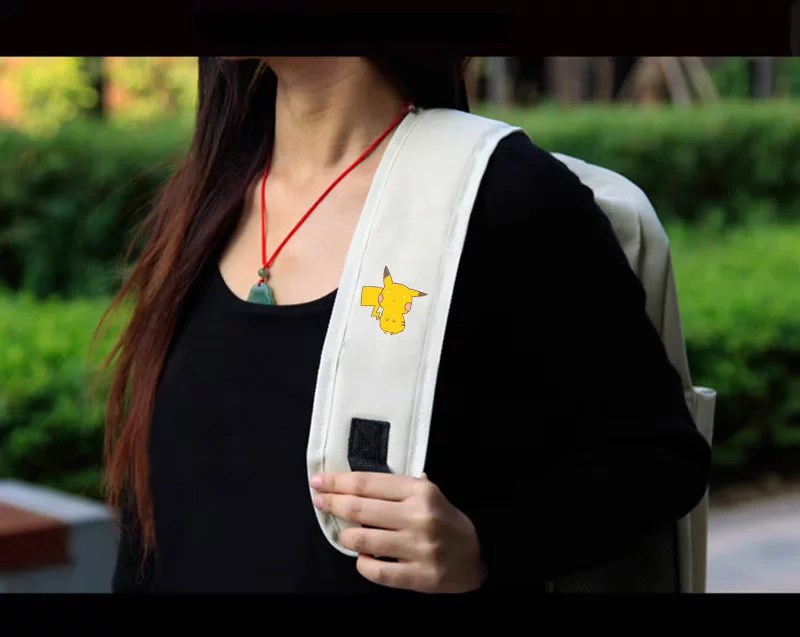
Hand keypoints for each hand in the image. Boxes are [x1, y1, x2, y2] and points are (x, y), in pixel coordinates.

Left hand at [310, 471, 486, 592]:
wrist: (475, 557)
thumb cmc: (445, 521)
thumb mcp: (429, 494)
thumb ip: (397, 487)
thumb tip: (354, 481)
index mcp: (420, 491)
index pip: (367, 483)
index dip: (338, 481)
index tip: (319, 481)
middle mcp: (417, 517)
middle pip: (359, 508)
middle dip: (333, 503)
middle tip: (319, 500)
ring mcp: (417, 548)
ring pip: (362, 539)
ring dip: (346, 536)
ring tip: (345, 534)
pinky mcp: (417, 576)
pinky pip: (376, 571)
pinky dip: (362, 563)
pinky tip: (363, 558)